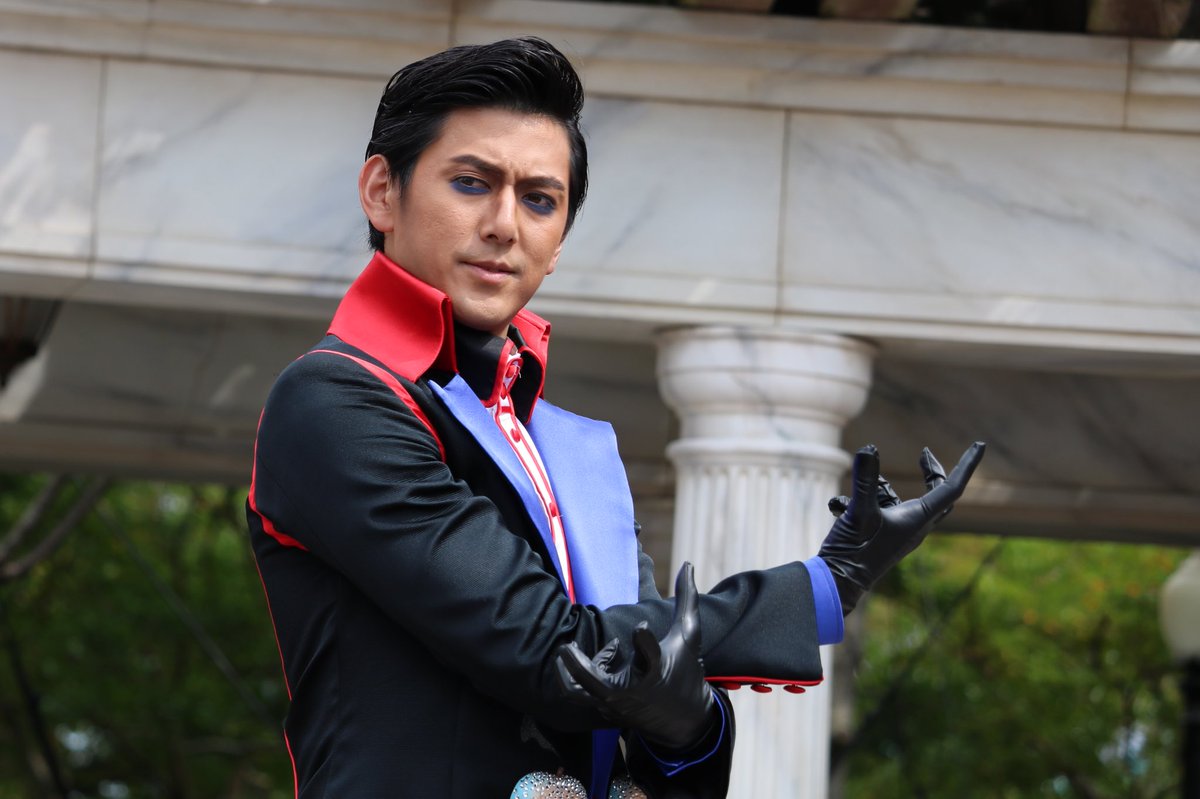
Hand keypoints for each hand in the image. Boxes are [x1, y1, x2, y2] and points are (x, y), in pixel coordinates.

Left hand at [555, 563, 715, 751]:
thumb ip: (687, 599)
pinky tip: (598, 659)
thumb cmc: (685, 671)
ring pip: (581, 690)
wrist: (684, 721)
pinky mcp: (606, 710)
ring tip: (577, 649)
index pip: (649, 655)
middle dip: (579, 667)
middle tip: (565, 647)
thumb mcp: (689, 636)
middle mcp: (634, 688)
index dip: (643, 640)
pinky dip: (582, 676)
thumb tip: (688, 564)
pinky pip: (583, 694)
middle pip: (598, 684)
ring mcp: (616, 702)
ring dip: (574, 669)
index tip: (639, 626)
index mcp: (657, 669)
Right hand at [819, 442, 984, 614]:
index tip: (980, 444)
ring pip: (901, 499)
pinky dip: (863, 501)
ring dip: (879, 487)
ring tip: (855, 486)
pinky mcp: (882, 535)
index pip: (951, 487)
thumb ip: (865, 479)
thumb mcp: (858, 512)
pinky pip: (880, 509)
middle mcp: (914, 525)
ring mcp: (899, 531)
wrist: (838, 582)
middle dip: (932, 472)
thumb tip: (869, 448)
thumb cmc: (854, 550)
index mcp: (919, 519)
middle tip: (924, 453)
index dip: (967, 464)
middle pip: (938, 494)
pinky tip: (837, 506)